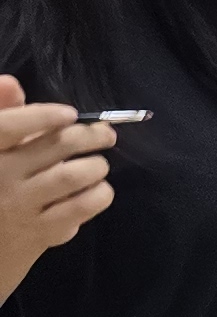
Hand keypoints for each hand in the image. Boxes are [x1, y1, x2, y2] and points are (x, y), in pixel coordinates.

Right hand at [0, 76, 116, 289]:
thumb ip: (3, 115)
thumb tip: (12, 83)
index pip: (7, 126)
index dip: (42, 115)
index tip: (70, 113)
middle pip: (55, 146)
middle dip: (91, 135)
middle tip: (106, 135)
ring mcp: (19, 206)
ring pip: (73, 175)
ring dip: (97, 166)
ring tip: (98, 165)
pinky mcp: (39, 233)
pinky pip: (81, 207)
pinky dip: (99, 195)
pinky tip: (98, 190)